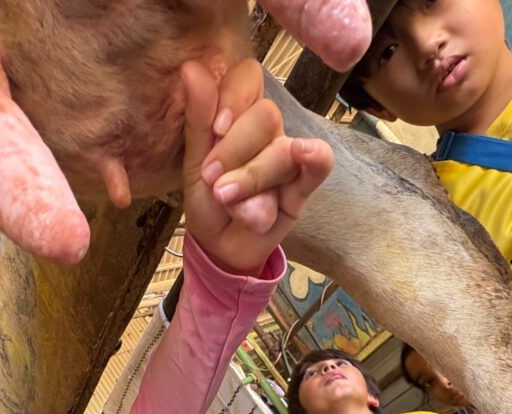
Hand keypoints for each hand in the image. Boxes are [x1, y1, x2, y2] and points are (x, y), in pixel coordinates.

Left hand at [181, 59, 332, 274]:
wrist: (218, 247)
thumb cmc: (207, 200)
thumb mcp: (193, 161)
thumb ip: (198, 117)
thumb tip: (191, 68)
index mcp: (241, 113)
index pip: (249, 78)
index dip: (233, 99)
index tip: (215, 130)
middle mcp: (269, 130)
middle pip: (266, 114)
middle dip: (235, 149)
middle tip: (213, 179)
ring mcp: (289, 158)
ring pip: (281, 149)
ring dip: (251, 176)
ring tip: (226, 200)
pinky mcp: (302, 188)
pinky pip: (319, 165)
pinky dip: (315, 158)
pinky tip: (307, 153)